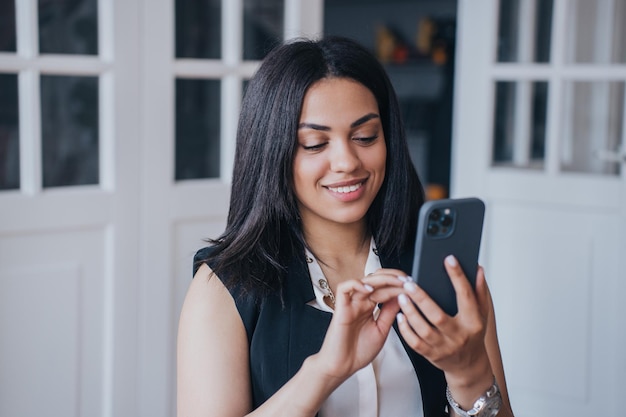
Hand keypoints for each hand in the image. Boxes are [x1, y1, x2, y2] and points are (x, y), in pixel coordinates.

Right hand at [315, 270, 403, 381]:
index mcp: (370, 307)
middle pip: (376, 280)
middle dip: (394, 277)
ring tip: (396, 282)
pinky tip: (370, 289)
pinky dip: (357, 284)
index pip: (385, 288)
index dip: (399, 285)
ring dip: (382, 278)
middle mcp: (360, 302)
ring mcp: (350, 304)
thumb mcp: (382, 330)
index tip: (413, 286)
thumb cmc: (359, 352)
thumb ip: (390, 312)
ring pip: (364, 281)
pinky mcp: (340, 308)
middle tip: (407, 280)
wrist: (342, 367)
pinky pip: (344, 288)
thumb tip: (402, 297)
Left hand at [395, 255, 492, 388]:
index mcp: (473, 322)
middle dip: (422, 298)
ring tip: (401, 297)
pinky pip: (414, 342)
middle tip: (409, 283)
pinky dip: (405, 329)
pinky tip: (400, 316)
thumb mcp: (482, 313)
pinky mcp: (431, 354)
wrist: (469, 365)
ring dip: (410, 312)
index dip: (458, 277)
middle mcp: (459, 336)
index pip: (466, 296)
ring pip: (423, 330)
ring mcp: (444, 347)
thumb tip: (477, 269)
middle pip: (438, 316)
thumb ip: (479, 291)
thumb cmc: (473, 334)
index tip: (449, 259)